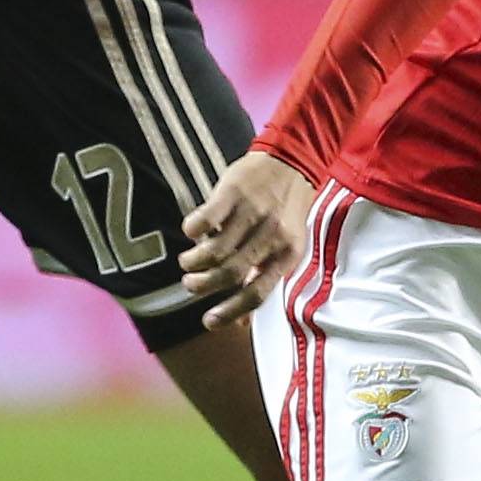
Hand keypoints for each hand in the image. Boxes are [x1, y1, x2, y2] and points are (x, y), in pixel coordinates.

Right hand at [177, 151, 316, 331]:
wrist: (293, 159)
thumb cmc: (285, 209)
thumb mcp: (284, 245)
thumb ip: (263, 277)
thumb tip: (243, 321)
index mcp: (287, 254)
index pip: (257, 293)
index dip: (230, 311)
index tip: (208, 321)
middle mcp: (271, 236)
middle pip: (231, 273)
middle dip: (204, 286)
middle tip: (190, 285)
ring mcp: (252, 212)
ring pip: (216, 250)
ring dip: (194, 262)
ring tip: (187, 263)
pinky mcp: (233, 192)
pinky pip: (206, 218)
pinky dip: (192, 230)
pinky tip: (190, 232)